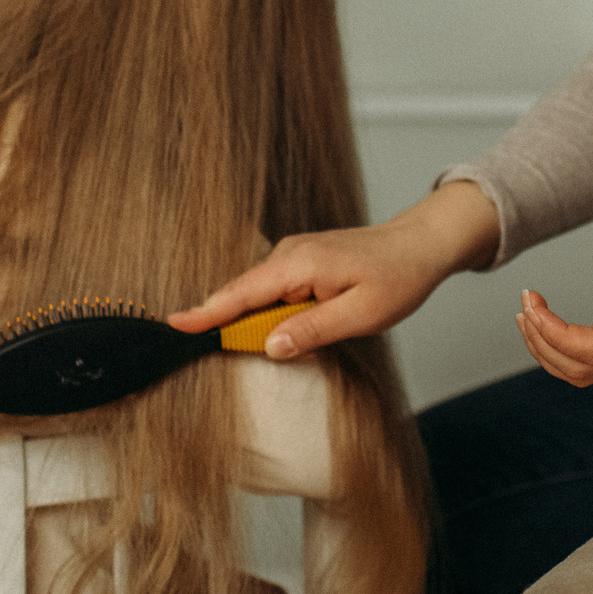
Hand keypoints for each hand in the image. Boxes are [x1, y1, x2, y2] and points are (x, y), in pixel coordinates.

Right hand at [171, 181, 499, 359]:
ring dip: (248, 322)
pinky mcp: (300, 263)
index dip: (206, 314)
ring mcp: (293, 256)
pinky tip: (274, 332)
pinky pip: (271, 292)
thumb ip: (313, 330)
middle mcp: (289, 254)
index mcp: (299, 264)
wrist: (420, 246)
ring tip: (238, 344)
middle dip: (221, 324)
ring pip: (256, 297)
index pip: (241, 295)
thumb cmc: (397, 277)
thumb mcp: (360, 315)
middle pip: (242, 297)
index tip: (173, 327)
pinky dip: (264, 312)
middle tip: (196, 348)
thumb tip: (270, 347)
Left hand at [516, 191, 592, 386]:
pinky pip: (584, 357)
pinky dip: (555, 345)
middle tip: (526, 302)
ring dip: (545, 349)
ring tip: (525, 311)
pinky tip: (539, 317)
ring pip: (580, 371)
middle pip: (582, 370)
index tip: (534, 303)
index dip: (556, 336)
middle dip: (543, 344)